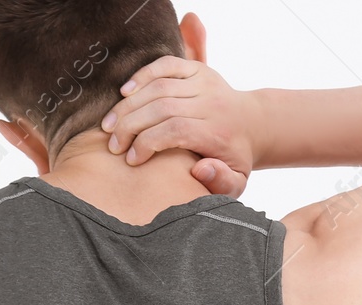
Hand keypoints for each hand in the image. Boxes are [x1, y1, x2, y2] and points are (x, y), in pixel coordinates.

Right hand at [100, 56, 259, 196]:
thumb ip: (221, 182)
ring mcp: (204, 82)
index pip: (175, 130)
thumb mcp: (236, 181)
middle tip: (112, 145)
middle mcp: (211, 103)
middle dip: (130, 126)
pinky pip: (165, 65)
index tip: (131, 160)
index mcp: (217, 131)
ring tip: (108, 126)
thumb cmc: (235, 159)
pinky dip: (142, 76)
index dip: (147, 143)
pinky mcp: (198, 68)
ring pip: (158, 87)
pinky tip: (124, 92)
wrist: (253, 124)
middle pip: (162, 107)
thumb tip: (200, 170)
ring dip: (128, 106)